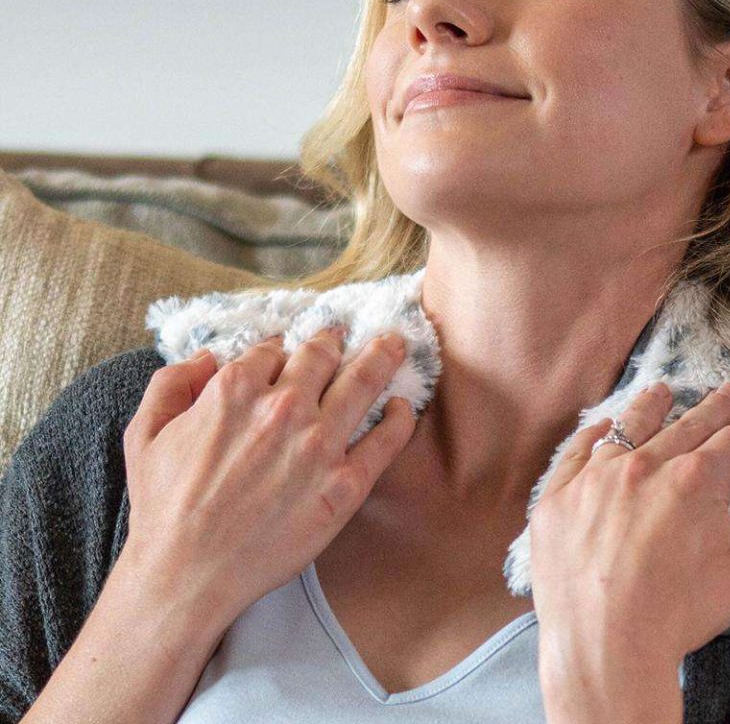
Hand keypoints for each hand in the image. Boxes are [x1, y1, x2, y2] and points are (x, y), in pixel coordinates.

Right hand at [120, 326, 415, 631]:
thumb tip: (206, 357)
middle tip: (346, 335)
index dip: (280, 349)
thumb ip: (172, 383)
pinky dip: (399, 418)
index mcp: (236, 389)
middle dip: (334, 340)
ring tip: (395, 344)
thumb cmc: (162, 508)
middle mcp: (284, 408)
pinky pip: (386, 440)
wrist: (186, 577)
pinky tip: (402, 407)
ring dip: (383, 356)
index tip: (290, 351)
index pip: (273, 350)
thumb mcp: (145, 433)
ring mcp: (319, 445)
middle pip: (323, 356)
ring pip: (363, 382)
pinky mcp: (344, 484)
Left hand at [529, 381, 729, 675]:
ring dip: (652, 406)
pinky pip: (579, 450)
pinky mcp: (560, 493)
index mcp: (696, 479)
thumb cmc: (681, 613)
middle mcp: (645, 464)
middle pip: (688, 425)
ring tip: (664, 390)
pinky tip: (605, 425)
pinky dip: (596, 433)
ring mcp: (597, 475)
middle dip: (715, 408)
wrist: (602, 644)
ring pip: (631, 426)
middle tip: (729, 392)